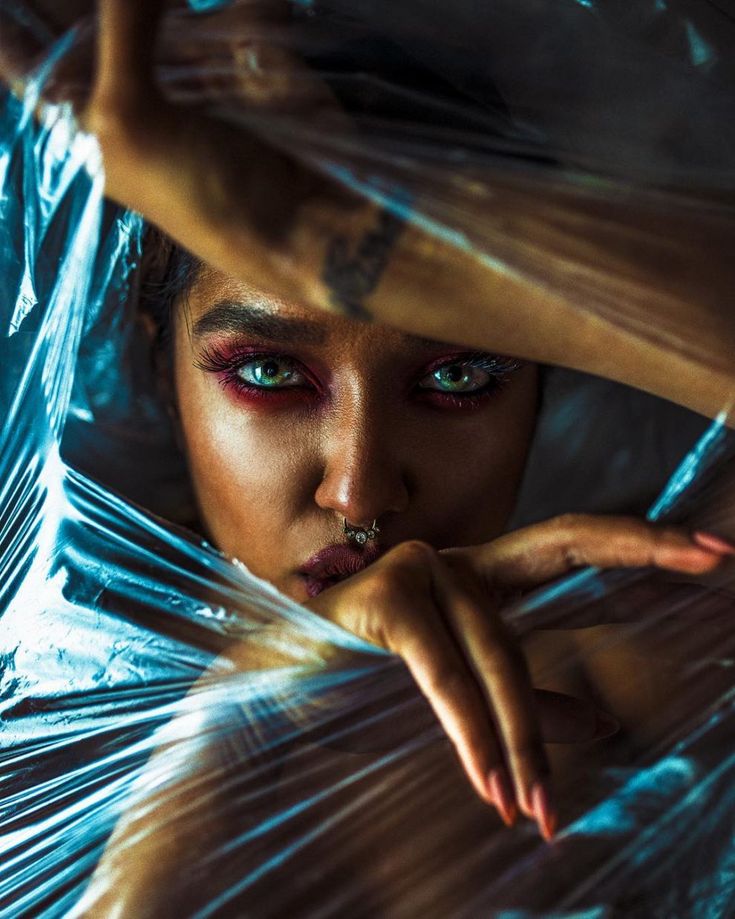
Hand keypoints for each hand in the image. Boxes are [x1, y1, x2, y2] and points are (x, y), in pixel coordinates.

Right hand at [308, 514, 729, 838]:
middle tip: (717, 556)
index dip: (638, 542)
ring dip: (521, 742)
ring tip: (540, 812)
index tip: (711, 550)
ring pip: (501, 653)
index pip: (569, 545)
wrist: (265, 702)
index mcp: (475, 577)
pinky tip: (492, 787)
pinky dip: (471, 734)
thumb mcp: (461, 701)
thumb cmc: (356, 694)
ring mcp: (420, 571)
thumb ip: (525, 702)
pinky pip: (447, 675)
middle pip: (560, 543)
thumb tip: (602, 725)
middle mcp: (455, 560)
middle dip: (640, 544)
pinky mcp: (385, 600)